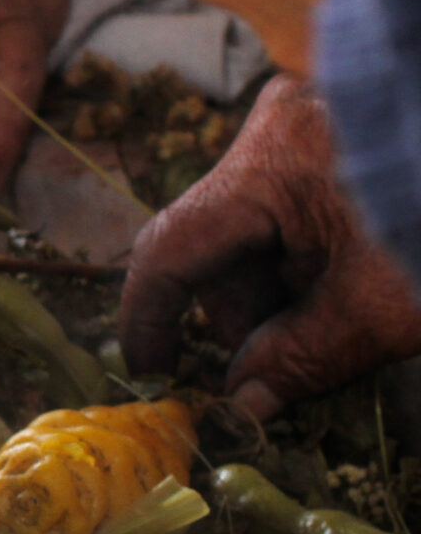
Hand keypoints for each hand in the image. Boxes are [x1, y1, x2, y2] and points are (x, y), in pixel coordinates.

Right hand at [119, 75, 420, 419]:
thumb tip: (241, 403)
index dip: (150, 319)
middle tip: (282, 369)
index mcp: (272, 161)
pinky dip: (308, 266)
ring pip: (254, 234)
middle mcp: (276, 131)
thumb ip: (300, 357)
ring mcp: (307, 130)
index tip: (154, 375)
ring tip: (339, 326)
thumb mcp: (383, 308)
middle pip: (217, 246)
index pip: (171, 248)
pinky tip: (347, 293)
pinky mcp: (336, 139)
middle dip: (243, 315)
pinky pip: (291, 214)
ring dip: (281, 294)